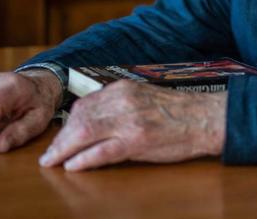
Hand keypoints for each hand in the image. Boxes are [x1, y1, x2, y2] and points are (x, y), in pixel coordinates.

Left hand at [38, 80, 226, 170]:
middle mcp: (123, 101)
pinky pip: (102, 150)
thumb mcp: (145, 99)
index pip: (84, 105)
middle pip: (79, 118)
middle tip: (50, 155)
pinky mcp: (137, 140)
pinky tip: (73, 166)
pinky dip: (84, 159)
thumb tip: (93, 121)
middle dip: (60, 139)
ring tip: (54, 162)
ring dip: (64, 150)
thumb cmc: (178, 113)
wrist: (206, 118)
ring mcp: (129, 120)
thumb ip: (120, 106)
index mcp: (124, 90)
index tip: (59, 137)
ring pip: (84, 132)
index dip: (67, 123)